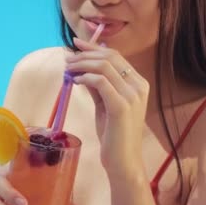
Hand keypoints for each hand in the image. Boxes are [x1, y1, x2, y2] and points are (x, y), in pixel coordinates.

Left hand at [65, 37, 149, 173]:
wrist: (123, 161)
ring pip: (103, 66)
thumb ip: (97, 85)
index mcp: (138, 83)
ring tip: (68, 69)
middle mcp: (138, 86)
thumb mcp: (105, 104)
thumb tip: (81, 67)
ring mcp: (132, 96)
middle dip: (85, 54)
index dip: (94, 47)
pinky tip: (75, 81)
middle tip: (67, 59)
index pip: (115, 56)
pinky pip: (100, 82)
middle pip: (109, 57)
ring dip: (82, 64)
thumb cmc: (114, 134)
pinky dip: (85, 77)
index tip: (75, 43)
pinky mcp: (121, 106)